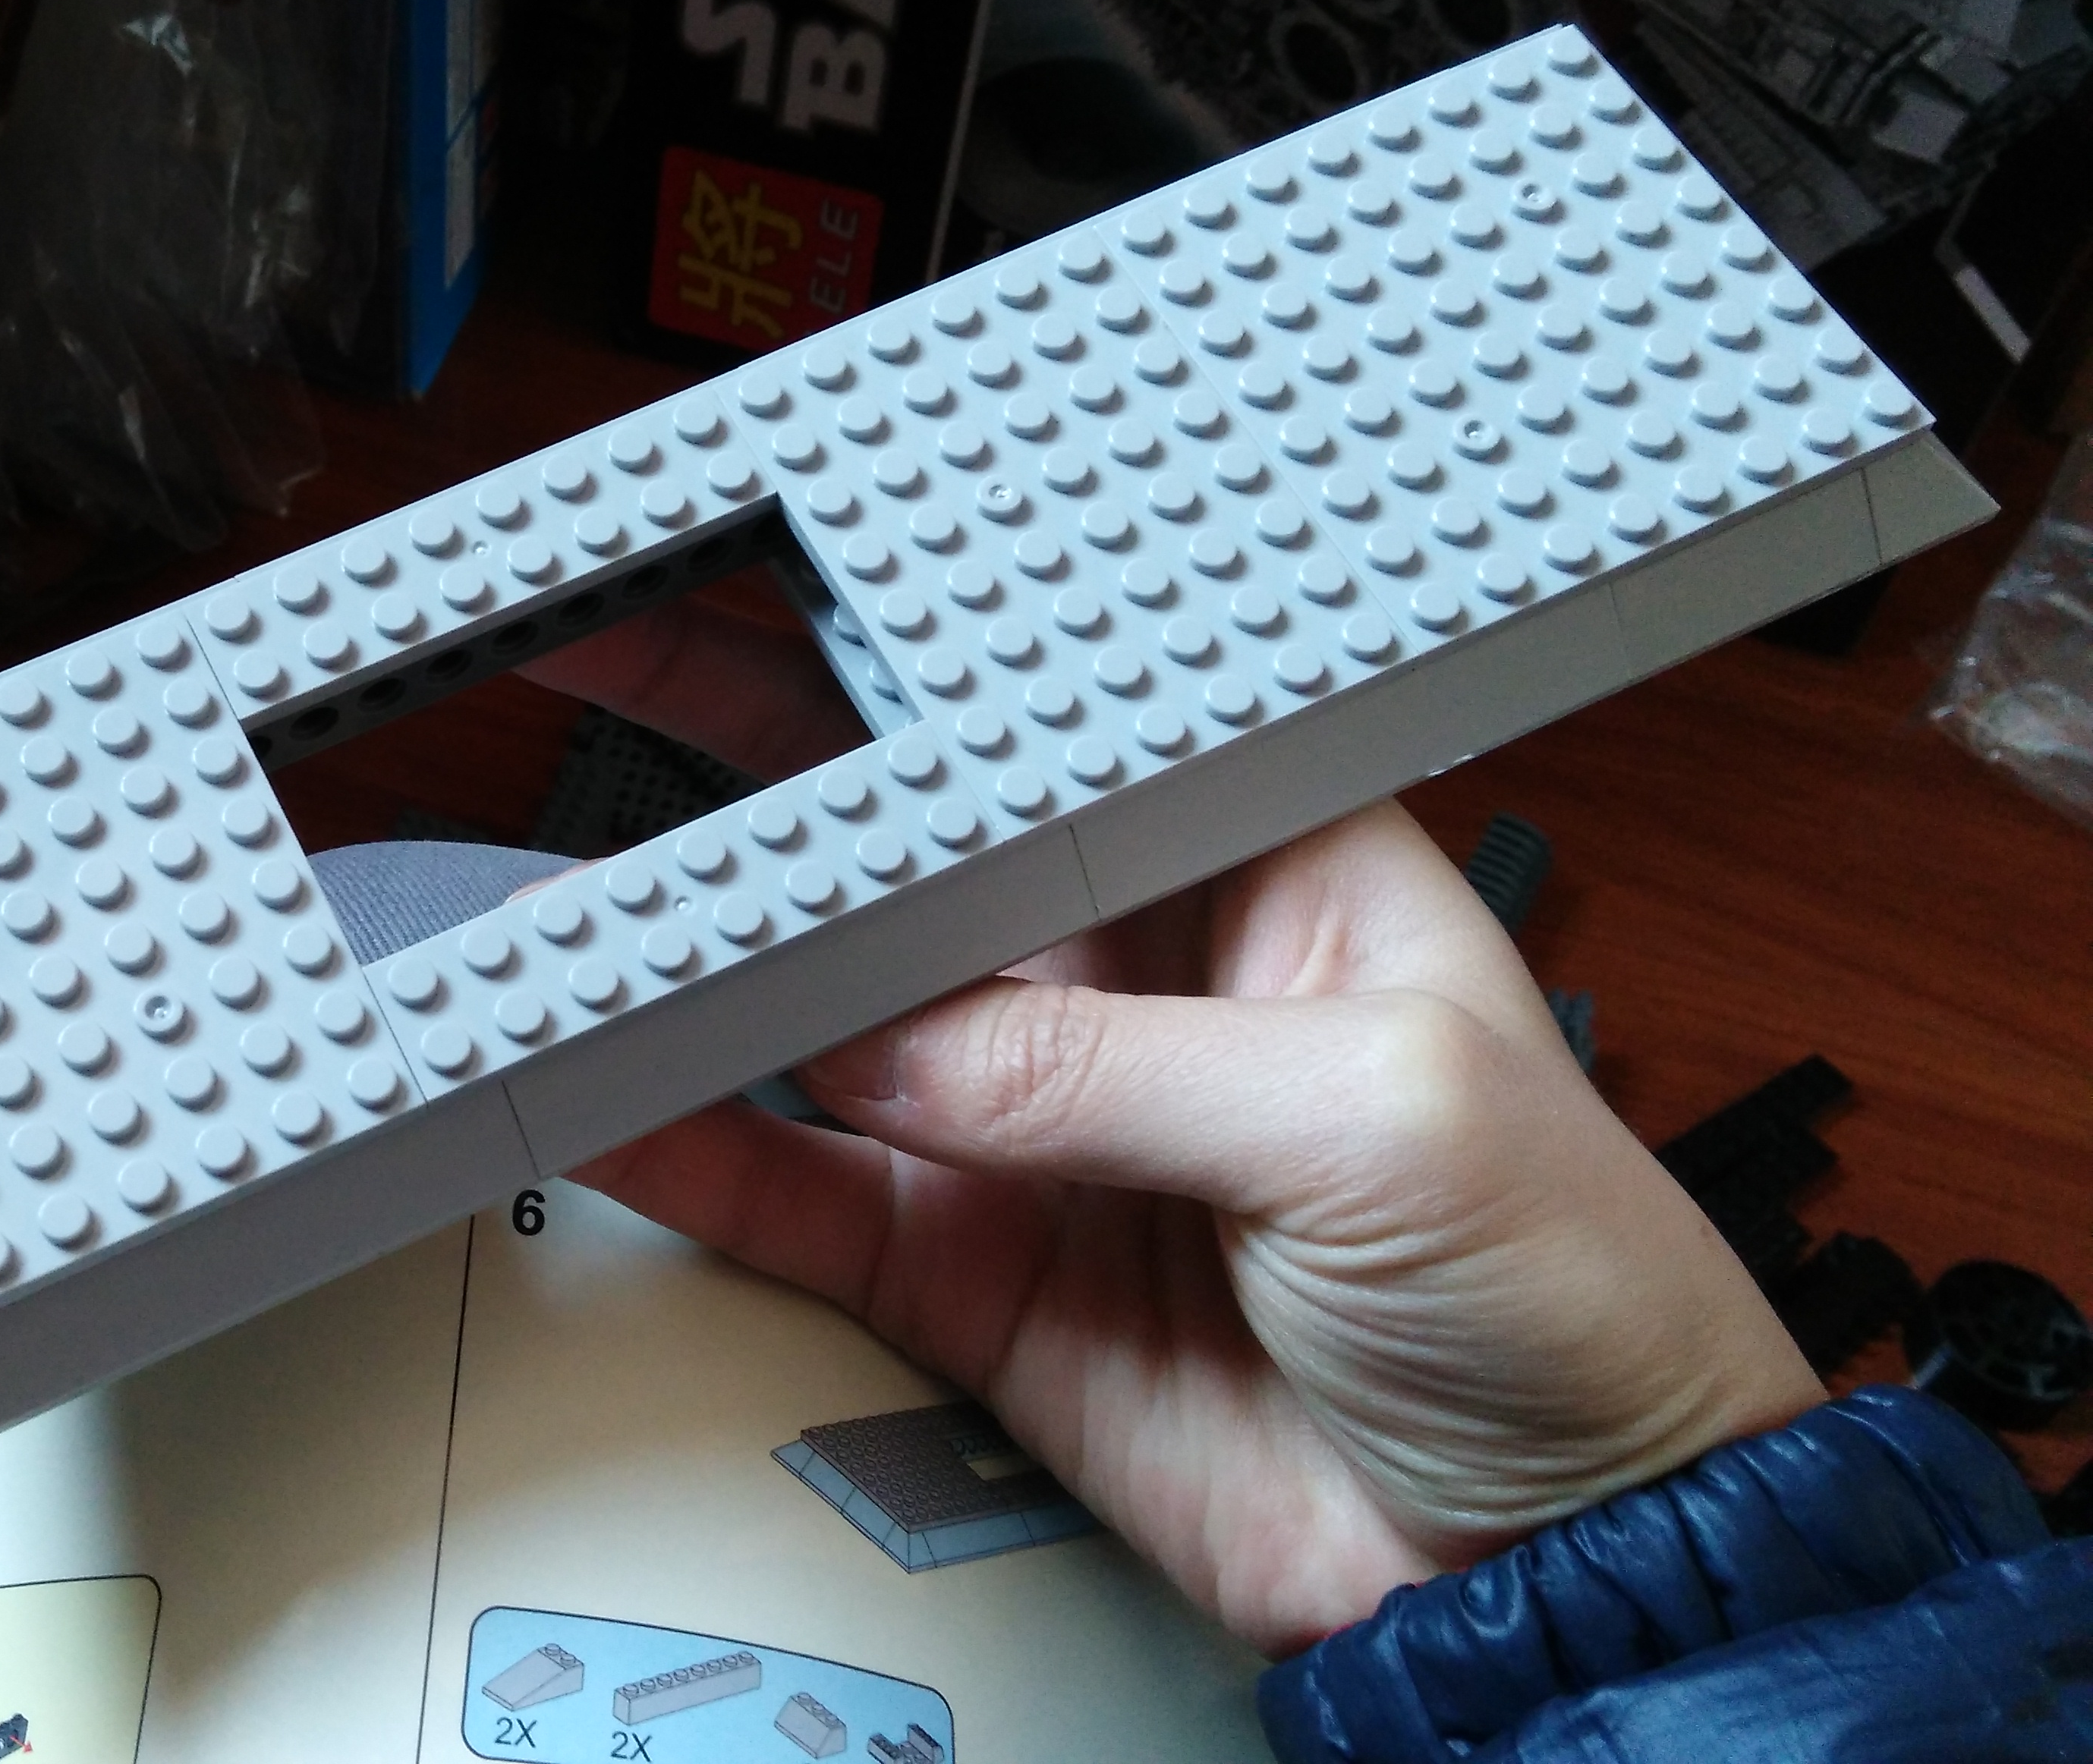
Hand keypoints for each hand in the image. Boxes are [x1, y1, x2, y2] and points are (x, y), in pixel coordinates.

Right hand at [523, 597, 1823, 1656]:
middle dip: (764, 774)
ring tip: (572, 920)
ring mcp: (1046, 1132)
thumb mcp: (1380, 1119)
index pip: (1067, 726)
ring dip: (703, 979)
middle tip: (607, 678)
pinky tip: (614, 1111)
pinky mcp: (982, 1276)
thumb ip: (1114, 1065)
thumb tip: (891, 1044)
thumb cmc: (1575, 1301)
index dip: (927, 654)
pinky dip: (702, 1163)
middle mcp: (1140, 982)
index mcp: (1269, 871)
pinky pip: (809, 1198)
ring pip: (828, 1025)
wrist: (1560, 1570)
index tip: (782, 575)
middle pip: (913, 850)